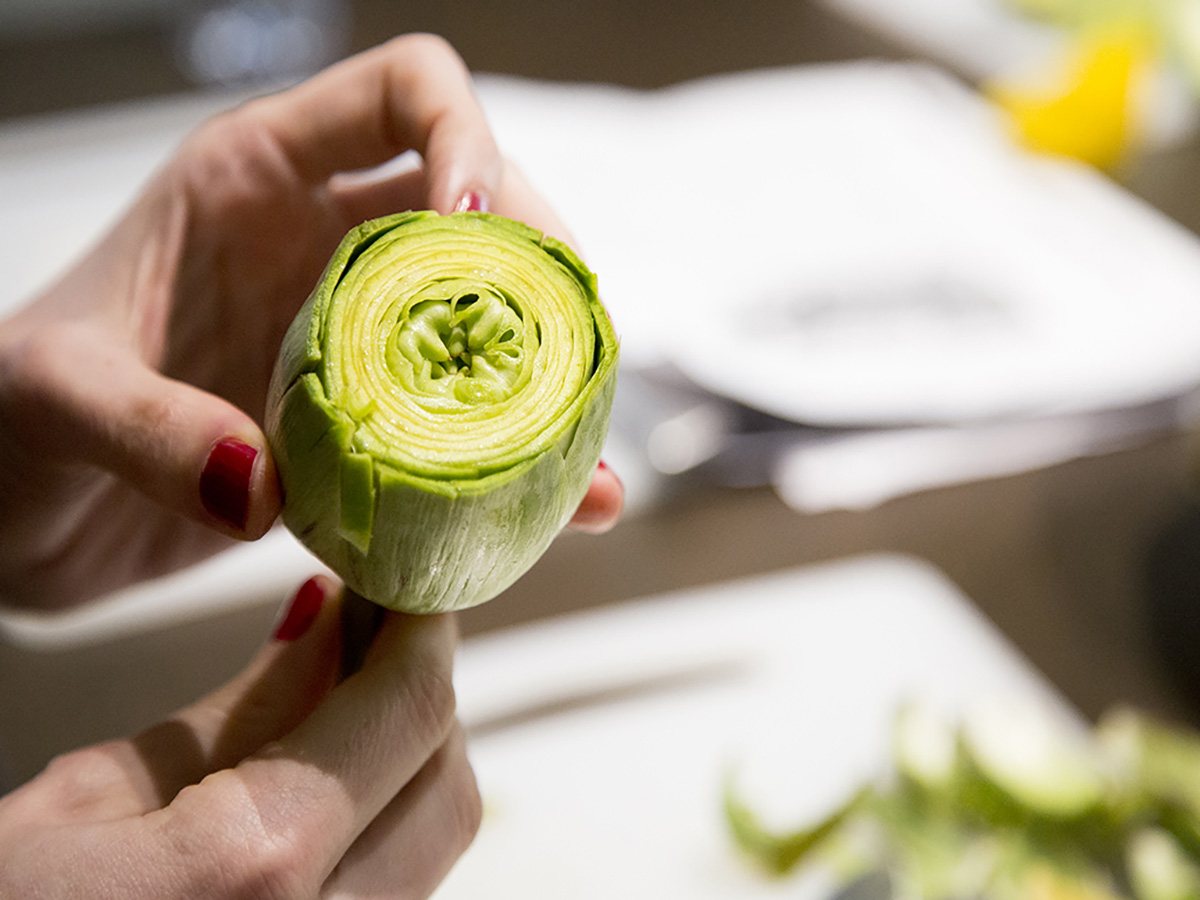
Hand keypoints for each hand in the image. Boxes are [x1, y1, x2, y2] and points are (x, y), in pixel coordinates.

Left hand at [0, 34, 621, 609]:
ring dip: (551, 377)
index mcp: (256, 177)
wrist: (12, 511)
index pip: (406, 93)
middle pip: (487, 207)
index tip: (482, 231)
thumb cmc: (8, 419)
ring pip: (493, 319)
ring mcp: (359, 332)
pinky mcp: (371, 420)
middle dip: (542, 267)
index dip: (467, 139)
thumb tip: (259, 486)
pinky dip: (522, 464)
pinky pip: (467, 426)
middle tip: (561, 350)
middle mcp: (326, 241)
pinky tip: (569, 507)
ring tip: (585, 453)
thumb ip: (141, 426)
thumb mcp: (47, 398)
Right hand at [0, 575, 479, 898]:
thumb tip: (329, 616)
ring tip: (343, 699)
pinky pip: (394, 891)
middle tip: (374, 634)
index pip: (408, 714)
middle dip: (425, 696)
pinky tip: (325, 776)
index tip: (412, 582)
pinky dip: (384, 819)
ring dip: (410, 759)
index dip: (424, 631)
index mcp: (254, 871)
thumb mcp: (92, 798)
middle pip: (449, 787)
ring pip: (433, 845)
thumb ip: (240, 709)